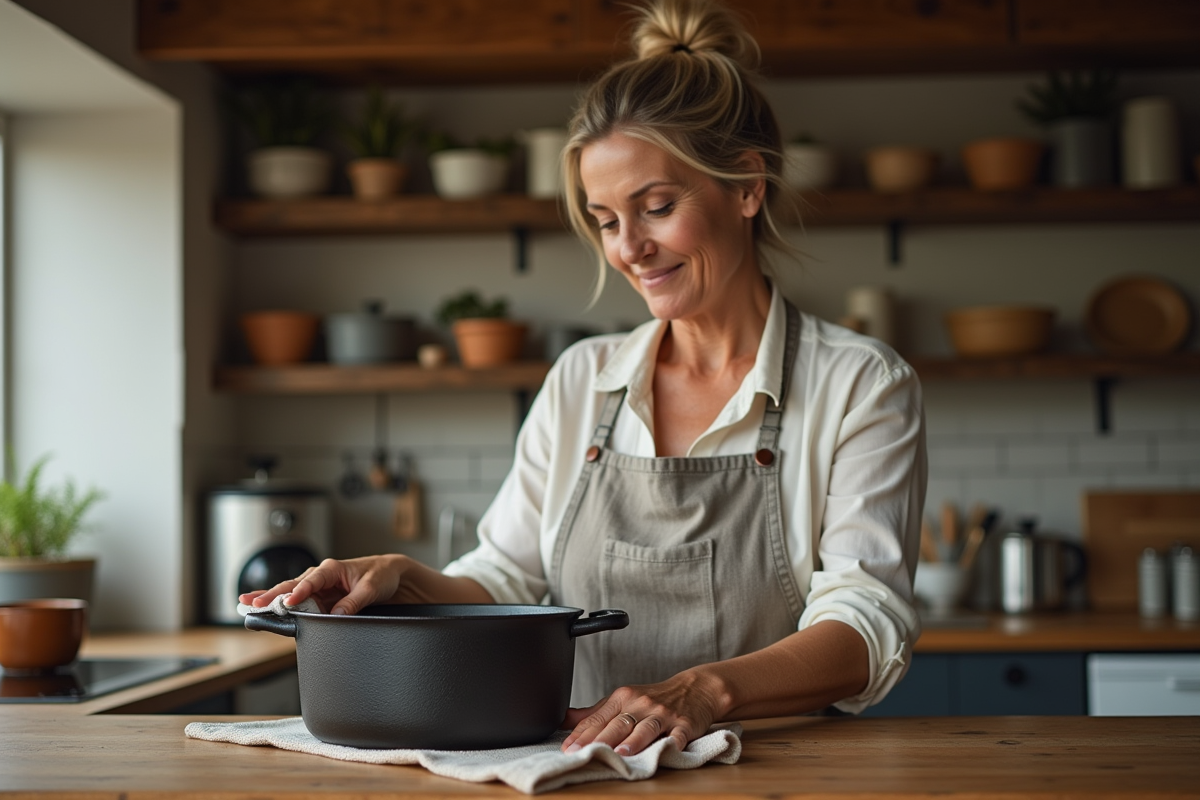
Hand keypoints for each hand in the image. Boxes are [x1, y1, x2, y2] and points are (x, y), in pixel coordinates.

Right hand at [238, 555, 407, 615]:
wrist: (390, 574)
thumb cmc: (380, 575)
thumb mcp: (370, 588)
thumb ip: (353, 602)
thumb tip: (336, 615)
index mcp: (332, 568)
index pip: (311, 581)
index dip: (298, 593)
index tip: (287, 604)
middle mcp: (321, 576)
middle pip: (292, 585)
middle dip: (271, 594)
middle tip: (252, 603)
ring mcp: (319, 586)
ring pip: (290, 592)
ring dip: (270, 598)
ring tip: (248, 604)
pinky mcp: (320, 596)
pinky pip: (298, 601)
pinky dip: (281, 603)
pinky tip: (263, 606)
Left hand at [560, 669, 724, 756]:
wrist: (694, 689)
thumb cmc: (652, 698)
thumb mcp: (621, 700)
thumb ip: (593, 713)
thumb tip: (562, 719)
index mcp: (622, 698)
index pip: (598, 718)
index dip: (582, 734)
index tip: (568, 749)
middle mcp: (641, 704)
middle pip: (618, 723)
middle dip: (601, 739)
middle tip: (584, 753)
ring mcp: (663, 713)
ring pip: (645, 728)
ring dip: (633, 741)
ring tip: (620, 753)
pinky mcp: (684, 724)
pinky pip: (678, 734)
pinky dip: (674, 742)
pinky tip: (668, 749)